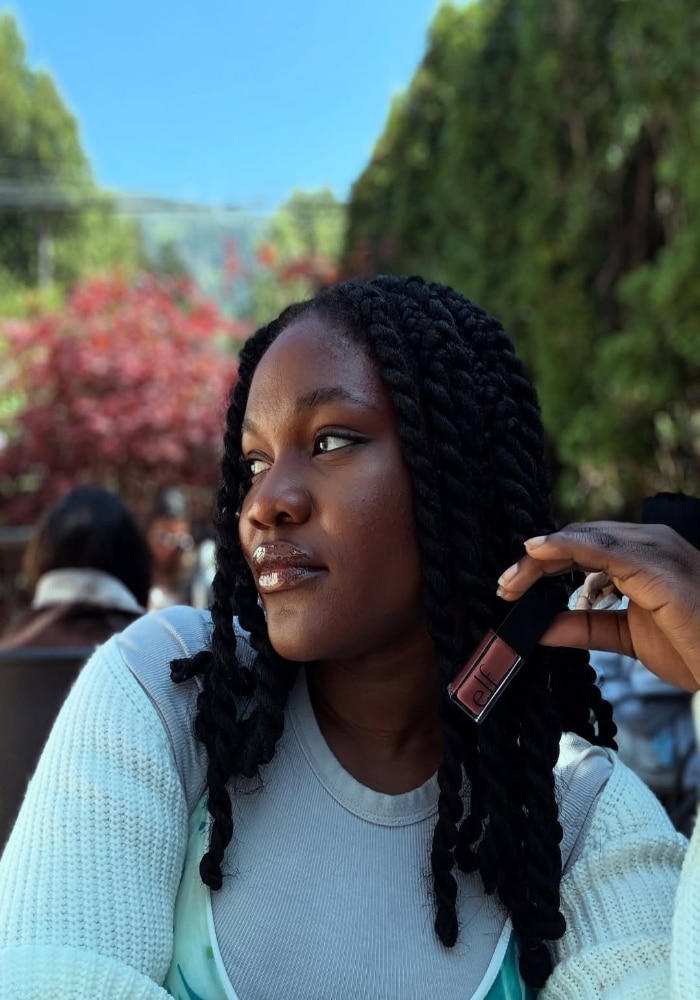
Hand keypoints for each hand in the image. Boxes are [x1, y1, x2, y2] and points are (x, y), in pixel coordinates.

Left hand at [496, 521, 699, 691]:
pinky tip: (537, 554)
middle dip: (535, 562)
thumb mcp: (624, 636)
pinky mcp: (655, 563)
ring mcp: (654, 549)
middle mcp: (649, 543)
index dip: (544, 564)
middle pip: (577, 539)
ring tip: (512, 581)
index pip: (582, 548)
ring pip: (582, 539)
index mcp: (644, 556)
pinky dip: (564, 548)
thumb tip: (539, 626)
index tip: (512, 586)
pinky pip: (600, 547)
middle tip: (504, 586)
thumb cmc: (694, 647)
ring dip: (541, 559)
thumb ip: (583, 625)